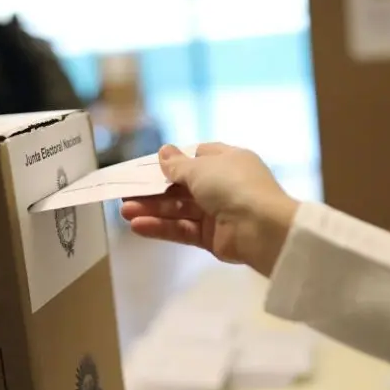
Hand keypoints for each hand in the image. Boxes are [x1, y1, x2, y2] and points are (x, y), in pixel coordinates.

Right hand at [121, 143, 298, 275]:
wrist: (263, 229)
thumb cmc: (234, 187)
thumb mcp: (201, 168)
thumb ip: (178, 165)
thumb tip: (163, 152)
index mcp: (228, 161)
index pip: (197, 157)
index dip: (173, 161)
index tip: (148, 166)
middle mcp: (224, 185)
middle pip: (183, 186)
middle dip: (155, 189)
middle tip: (126, 192)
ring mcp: (218, 213)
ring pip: (180, 209)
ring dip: (153, 209)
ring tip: (125, 211)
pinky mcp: (213, 237)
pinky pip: (183, 229)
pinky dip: (162, 227)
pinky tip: (138, 226)